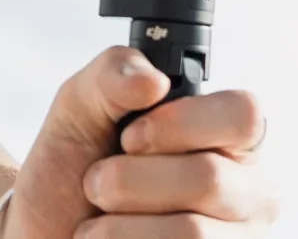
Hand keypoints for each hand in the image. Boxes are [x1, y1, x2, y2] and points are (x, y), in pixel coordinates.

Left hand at [4, 47, 274, 237]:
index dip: (181, 124)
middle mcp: (245, 188)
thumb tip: (154, 80)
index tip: (130, 137)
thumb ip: (113, 74)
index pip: (242, 115)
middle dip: (132, 179)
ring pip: (194, 233)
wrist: (52, 226)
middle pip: (211, 178)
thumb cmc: (76, 163)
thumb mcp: (81, 103)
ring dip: (122, 223)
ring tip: (99, 217)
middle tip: (97, 181)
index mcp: (225, 134)